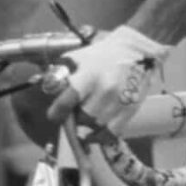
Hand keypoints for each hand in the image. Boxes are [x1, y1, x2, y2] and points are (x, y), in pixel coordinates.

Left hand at [45, 26, 172, 134]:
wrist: (137, 51)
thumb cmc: (102, 56)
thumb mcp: (77, 58)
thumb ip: (60, 75)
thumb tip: (49, 91)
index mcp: (89, 76)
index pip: (66, 102)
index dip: (56, 113)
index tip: (54, 116)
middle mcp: (106, 90)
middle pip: (81, 119)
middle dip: (75, 118)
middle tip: (74, 114)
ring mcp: (120, 101)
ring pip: (96, 126)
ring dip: (89, 125)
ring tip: (88, 117)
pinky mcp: (132, 108)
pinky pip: (112, 131)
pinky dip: (102, 134)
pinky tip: (97, 131)